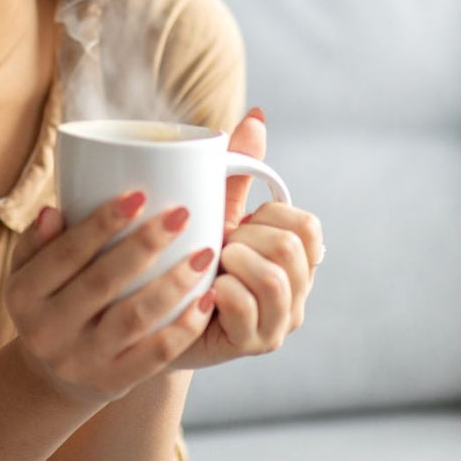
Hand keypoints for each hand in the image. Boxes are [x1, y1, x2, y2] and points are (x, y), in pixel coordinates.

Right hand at [6, 189, 217, 406]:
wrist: (54, 376)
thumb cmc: (49, 304)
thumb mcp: (28, 273)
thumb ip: (38, 241)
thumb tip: (52, 211)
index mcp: (23, 296)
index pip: (66, 253)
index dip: (101, 223)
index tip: (138, 195)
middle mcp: (47, 331)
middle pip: (102, 282)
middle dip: (145, 244)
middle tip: (181, 215)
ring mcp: (82, 360)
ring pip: (134, 318)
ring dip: (173, 283)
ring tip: (204, 254)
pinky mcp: (114, 381)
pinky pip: (156, 355)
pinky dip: (184, 328)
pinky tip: (207, 299)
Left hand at [169, 109, 322, 370]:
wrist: (153, 317)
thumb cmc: (189, 258)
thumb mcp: (214, 210)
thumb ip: (238, 170)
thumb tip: (257, 115)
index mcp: (295, 257)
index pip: (307, 226)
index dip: (267, 216)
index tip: (238, 222)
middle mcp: (297, 292)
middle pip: (290, 248)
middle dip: (247, 238)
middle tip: (218, 246)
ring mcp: (278, 323)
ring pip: (274, 279)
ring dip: (235, 262)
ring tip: (212, 263)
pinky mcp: (253, 345)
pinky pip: (248, 310)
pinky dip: (224, 291)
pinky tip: (206, 288)